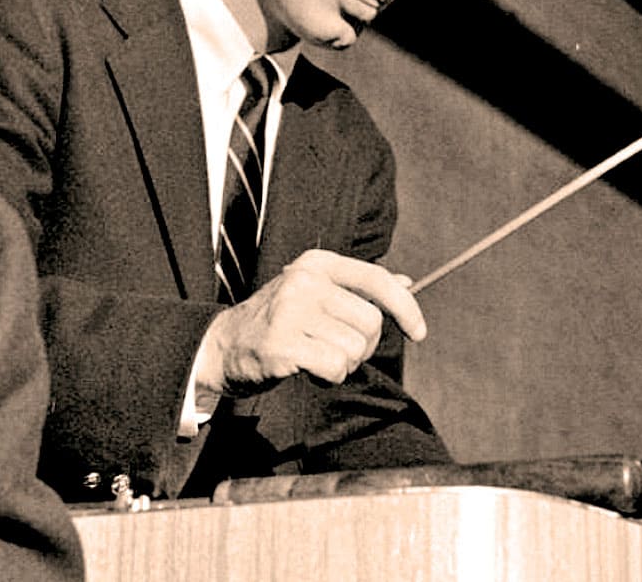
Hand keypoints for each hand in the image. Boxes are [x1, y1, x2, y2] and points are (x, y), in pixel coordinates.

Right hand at [197, 250, 425, 397]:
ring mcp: (291, 310)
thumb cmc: (277, 322)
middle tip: (335, 350)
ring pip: (355, 348)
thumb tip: (405, 281)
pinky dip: (329, 377)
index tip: (419, 332)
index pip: (377, 280)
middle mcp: (304, 281)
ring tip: (315, 358)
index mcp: (317, 264)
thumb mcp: (315, 293)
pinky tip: (307, 370)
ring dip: (343, 364)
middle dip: (362, 346)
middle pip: (370, 322)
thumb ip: (358, 288)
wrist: (223, 346)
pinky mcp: (281, 343)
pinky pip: (335, 367)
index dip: (406, 307)